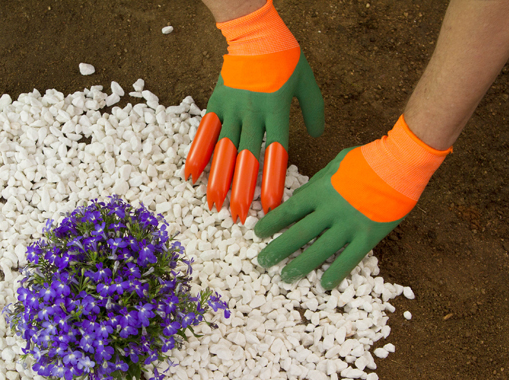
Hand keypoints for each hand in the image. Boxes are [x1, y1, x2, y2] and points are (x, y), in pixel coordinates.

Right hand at [184, 0, 323, 223]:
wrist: (255, 32)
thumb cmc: (285, 57)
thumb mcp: (307, 82)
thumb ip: (314, 111)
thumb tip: (318, 136)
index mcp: (277, 110)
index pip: (276, 154)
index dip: (274, 181)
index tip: (273, 206)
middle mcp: (252, 113)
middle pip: (247, 158)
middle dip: (243, 190)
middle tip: (239, 217)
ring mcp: (231, 108)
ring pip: (224, 150)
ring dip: (218, 180)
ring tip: (213, 205)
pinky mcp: (215, 103)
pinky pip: (205, 133)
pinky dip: (198, 155)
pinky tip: (190, 176)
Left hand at [255, 116, 450, 289]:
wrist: (401, 164)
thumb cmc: (369, 159)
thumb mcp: (336, 164)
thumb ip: (318, 183)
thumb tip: (300, 197)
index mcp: (320, 190)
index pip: (288, 211)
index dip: (270, 224)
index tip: (258, 233)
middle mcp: (329, 211)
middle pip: (297, 235)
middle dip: (277, 250)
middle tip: (262, 262)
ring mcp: (348, 226)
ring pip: (319, 252)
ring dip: (300, 266)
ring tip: (286, 277)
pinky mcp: (368, 237)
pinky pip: (348, 260)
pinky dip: (336, 274)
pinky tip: (324, 284)